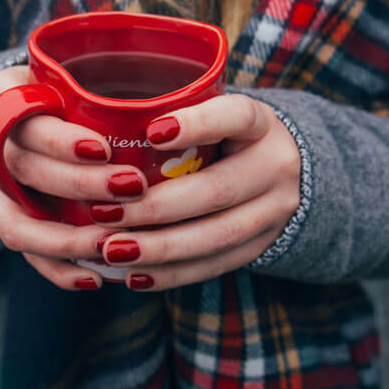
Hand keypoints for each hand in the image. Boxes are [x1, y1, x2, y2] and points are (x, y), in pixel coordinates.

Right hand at [0, 66, 149, 290]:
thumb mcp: (55, 76)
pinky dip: (57, 268)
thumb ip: (88, 89)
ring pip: (17, 222)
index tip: (105, 149)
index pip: (26, 120)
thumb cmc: (45, 93)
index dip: (63, 141)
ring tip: (114, 245)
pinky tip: (95, 277)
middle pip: (25, 170)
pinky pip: (21, 250)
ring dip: (69, 239)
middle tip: (133, 189)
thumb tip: (167, 108)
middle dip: (80, 185)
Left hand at [92, 94, 300, 290]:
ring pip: (216, 236)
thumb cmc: (226, 135)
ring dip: (159, 248)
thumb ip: (175, 114)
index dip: (197, 124)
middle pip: (217, 190)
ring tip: (112, 250)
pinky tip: (134, 275)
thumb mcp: (215, 112)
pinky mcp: (261, 246)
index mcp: (260, 124)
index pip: (236, 117)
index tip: (151, 132)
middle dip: (156, 207)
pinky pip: (215, 264)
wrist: (287, 172)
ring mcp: (274, 211)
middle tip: (103, 213)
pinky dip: (172, 273)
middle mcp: (275, 166)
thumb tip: (102, 123)